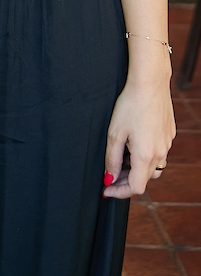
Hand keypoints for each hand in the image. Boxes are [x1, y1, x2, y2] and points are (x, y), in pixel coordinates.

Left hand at [103, 76, 175, 198]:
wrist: (150, 83)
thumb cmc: (129, 105)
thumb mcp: (115, 133)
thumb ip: (112, 159)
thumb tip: (110, 178)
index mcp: (145, 155)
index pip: (136, 188)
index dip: (119, 192)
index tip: (106, 190)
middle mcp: (160, 153)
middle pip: (145, 179)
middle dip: (127, 181)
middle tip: (110, 175)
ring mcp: (167, 144)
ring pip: (153, 167)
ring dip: (138, 169)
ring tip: (122, 159)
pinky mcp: (169, 134)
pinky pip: (159, 153)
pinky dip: (146, 156)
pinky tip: (134, 142)